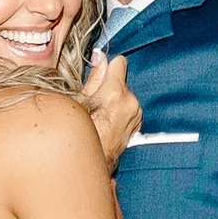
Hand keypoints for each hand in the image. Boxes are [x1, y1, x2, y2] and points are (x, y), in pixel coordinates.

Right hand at [83, 52, 140, 168]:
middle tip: (94, 100)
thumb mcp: (79, 101)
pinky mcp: (138, 124)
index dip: (108, 65)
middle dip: (109, 86)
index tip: (101, 71)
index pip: (120, 62)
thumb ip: (93, 77)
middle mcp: (130, 102)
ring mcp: (136, 114)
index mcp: (115, 93)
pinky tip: (108, 121)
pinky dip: (121, 112)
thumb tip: (99, 58)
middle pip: (122, 81)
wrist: (93, 160)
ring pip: (126, 95)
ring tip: (100, 114)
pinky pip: (130, 109)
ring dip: (115, 100)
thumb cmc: (81, 133)